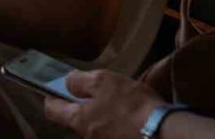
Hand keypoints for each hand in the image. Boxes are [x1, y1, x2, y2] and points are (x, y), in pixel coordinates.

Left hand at [44, 70, 164, 138]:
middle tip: (97, 90)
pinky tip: (132, 113)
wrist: (165, 132)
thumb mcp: (102, 81)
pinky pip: (114, 131)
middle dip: (81, 104)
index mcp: (79, 120)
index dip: (50, 97)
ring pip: (96, 125)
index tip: (54, 88)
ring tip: (120, 100)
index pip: (51, 110)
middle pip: (76, 118)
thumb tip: (67, 83)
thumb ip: (79, 81)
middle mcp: (88, 136)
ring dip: (103, 113)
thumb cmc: (130, 105)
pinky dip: (118, 121)